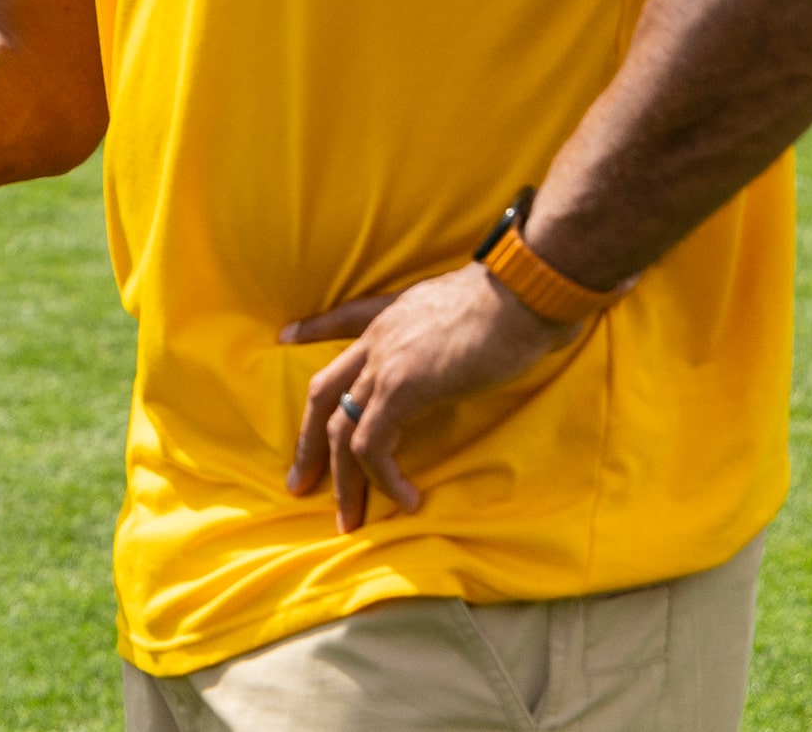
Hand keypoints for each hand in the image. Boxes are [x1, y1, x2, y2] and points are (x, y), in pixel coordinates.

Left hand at [282, 264, 581, 530]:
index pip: (342, 320)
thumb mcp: (471, 304)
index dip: (313, 329)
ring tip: (349, 518)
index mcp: (393, 318)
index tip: (287, 336)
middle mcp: (378, 340)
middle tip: (299, 481)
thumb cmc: (515, 300)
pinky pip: (372, 445)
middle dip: (309, 442)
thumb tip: (481, 337)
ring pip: (340, 430)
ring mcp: (385, 365)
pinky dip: (383, 479)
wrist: (523, 293)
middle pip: (324, 393)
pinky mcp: (401, 389)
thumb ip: (457, 327)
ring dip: (342, 480)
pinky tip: (405, 499)